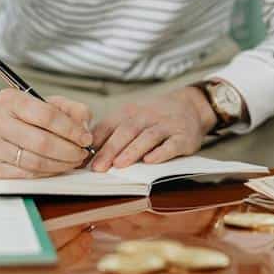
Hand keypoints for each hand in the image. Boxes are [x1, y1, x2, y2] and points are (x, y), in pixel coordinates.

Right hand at [0, 89, 92, 178]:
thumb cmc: (18, 116)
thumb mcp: (44, 103)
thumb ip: (70, 109)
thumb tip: (84, 127)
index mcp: (10, 100)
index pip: (47, 116)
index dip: (71, 130)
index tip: (85, 138)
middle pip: (42, 142)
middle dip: (69, 151)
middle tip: (81, 153)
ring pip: (35, 162)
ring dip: (61, 165)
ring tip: (72, 161)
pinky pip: (26, 175)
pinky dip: (47, 174)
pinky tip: (55, 168)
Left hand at [90, 87, 215, 171]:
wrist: (190, 105)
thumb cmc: (154, 117)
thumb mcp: (131, 117)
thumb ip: (111, 133)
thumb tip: (87, 155)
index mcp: (129, 112)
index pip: (109, 125)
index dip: (96, 141)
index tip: (83, 158)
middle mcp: (146, 116)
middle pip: (126, 131)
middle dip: (110, 149)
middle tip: (98, 167)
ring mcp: (166, 125)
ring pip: (147, 137)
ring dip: (132, 151)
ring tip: (119, 165)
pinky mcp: (183, 136)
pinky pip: (171, 144)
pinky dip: (161, 153)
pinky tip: (151, 161)